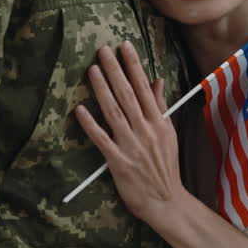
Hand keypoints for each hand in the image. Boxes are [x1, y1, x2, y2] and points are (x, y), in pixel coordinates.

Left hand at [74, 41, 186, 225]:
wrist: (166, 201)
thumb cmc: (165, 166)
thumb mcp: (168, 133)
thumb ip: (160, 106)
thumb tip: (157, 80)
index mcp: (158, 122)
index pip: (144, 87)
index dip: (133, 65)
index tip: (125, 46)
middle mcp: (145, 130)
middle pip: (127, 94)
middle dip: (115, 70)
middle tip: (103, 50)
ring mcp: (131, 145)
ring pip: (114, 112)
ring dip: (102, 89)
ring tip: (92, 69)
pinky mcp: (118, 162)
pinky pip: (102, 139)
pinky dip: (90, 124)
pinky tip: (80, 109)